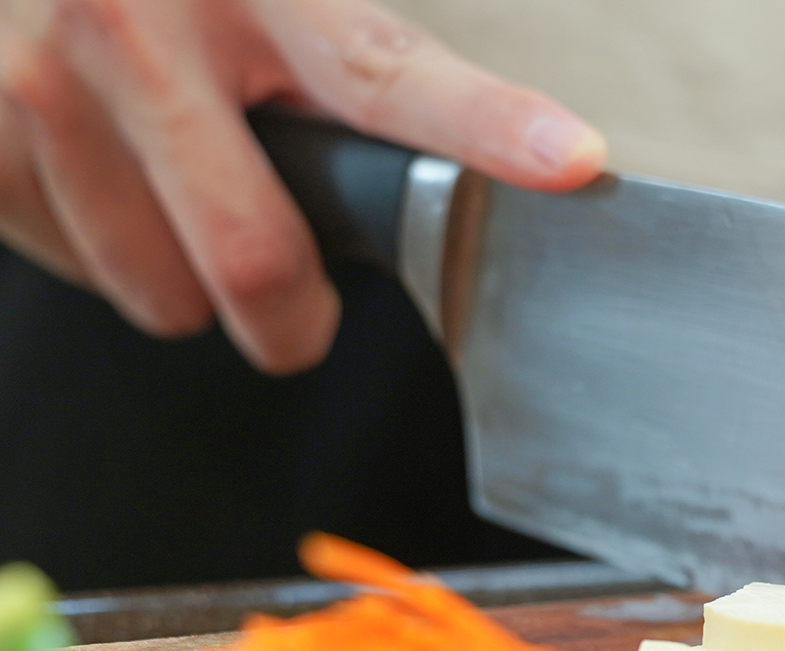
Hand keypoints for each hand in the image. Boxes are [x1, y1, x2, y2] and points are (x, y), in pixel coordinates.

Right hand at [0, 0, 604, 372]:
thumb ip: (345, 67)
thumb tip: (504, 161)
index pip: (388, 76)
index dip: (488, 127)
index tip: (569, 162)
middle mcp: (136, 24)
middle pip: (254, 261)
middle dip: (294, 322)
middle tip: (300, 305)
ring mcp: (42, 84)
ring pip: (163, 296)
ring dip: (187, 284)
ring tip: (172, 195)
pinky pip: (79, 277)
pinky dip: (105, 259)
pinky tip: (101, 181)